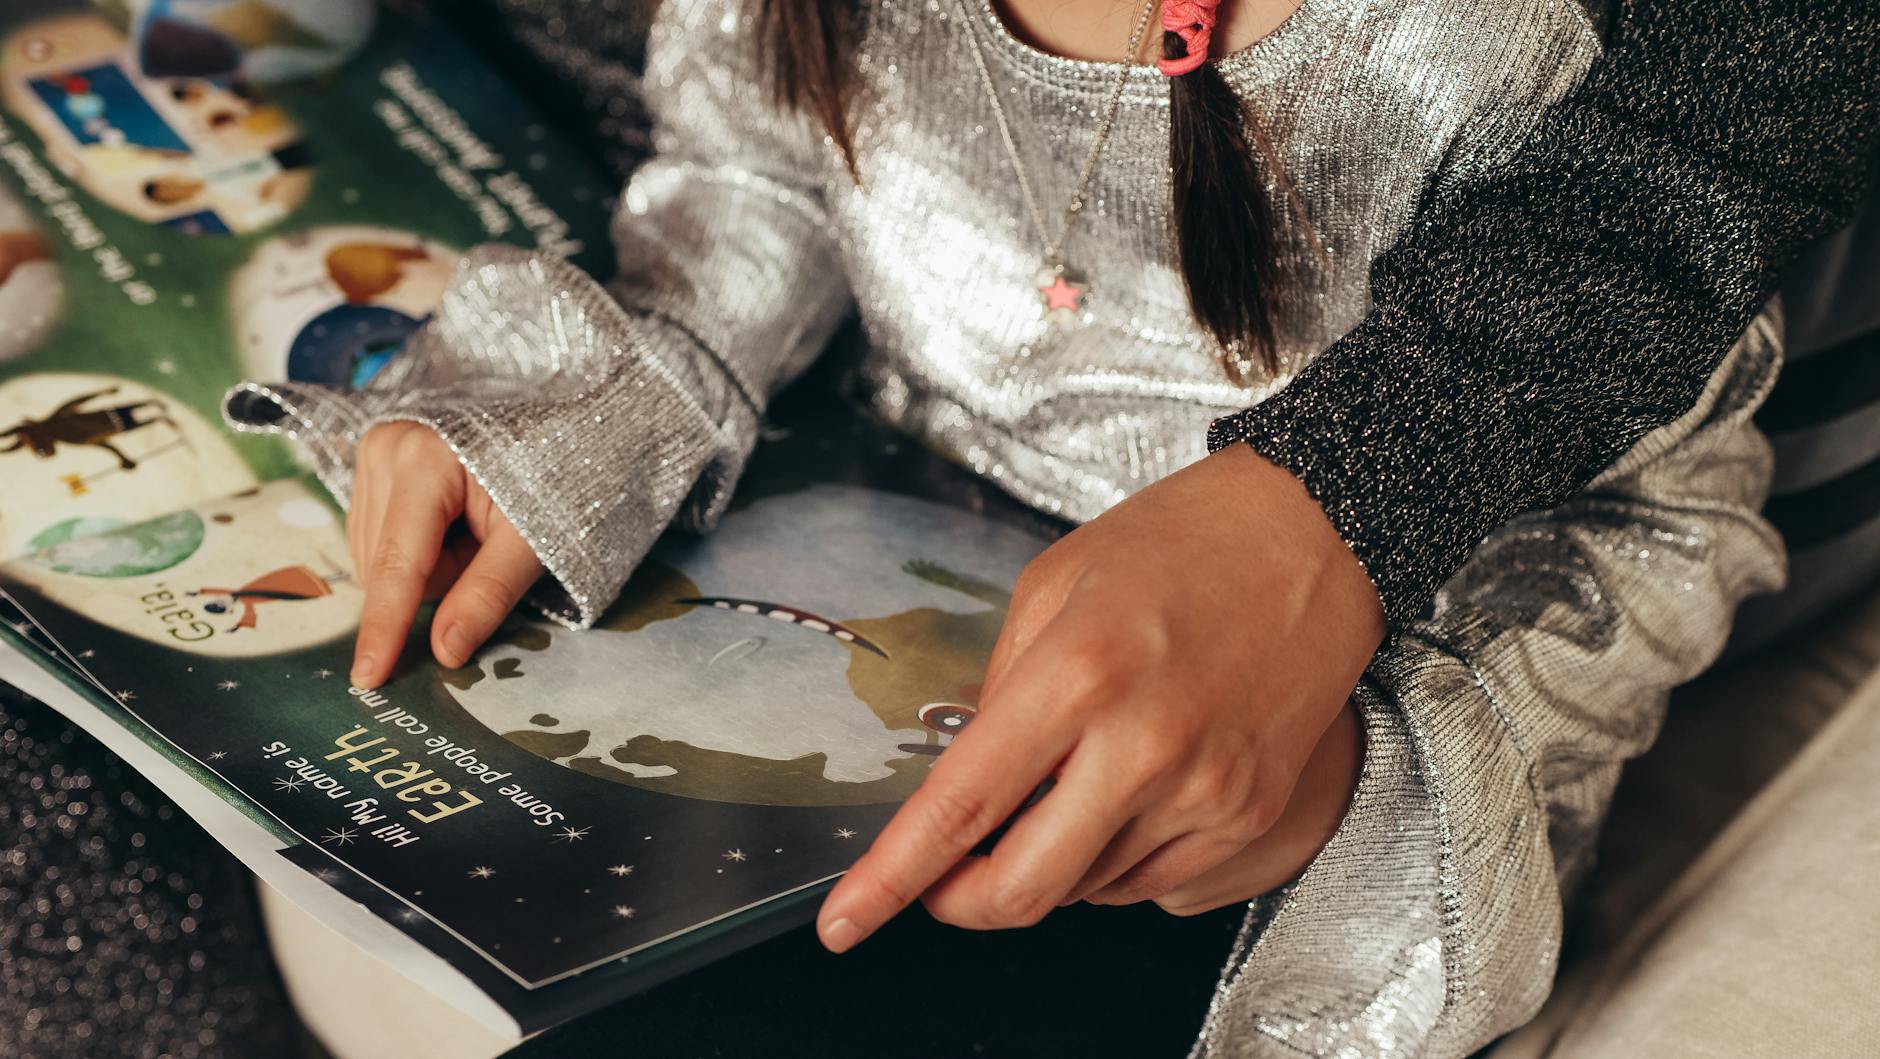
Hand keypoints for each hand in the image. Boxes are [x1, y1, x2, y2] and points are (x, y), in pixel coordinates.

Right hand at [347, 422, 541, 686]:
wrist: (567, 430)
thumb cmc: (556, 480)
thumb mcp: (533, 541)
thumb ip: (487, 594)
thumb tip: (445, 652)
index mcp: (425, 461)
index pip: (398, 563)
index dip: (385, 626)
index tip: (369, 676)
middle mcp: (386, 448)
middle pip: (386, 564)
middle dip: (439, 577)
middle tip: (487, 546)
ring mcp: (374, 451)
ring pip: (377, 558)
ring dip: (428, 565)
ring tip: (474, 531)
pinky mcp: (375, 462)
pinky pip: (380, 540)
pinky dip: (420, 549)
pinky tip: (453, 526)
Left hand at [815, 444, 1383, 950]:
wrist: (1316, 534)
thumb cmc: (1185, 542)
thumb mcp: (1054, 582)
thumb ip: (999, 686)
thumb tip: (965, 772)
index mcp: (1076, 676)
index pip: (960, 806)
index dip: (892, 879)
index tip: (847, 919)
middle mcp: (1143, 746)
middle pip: (1021, 887)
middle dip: (961, 902)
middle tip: (943, 880)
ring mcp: (1204, 791)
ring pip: (1085, 892)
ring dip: (1047, 864)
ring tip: (1069, 782)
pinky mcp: (1248, 815)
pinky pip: (1152, 884)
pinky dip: (1112, 862)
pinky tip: (1122, 797)